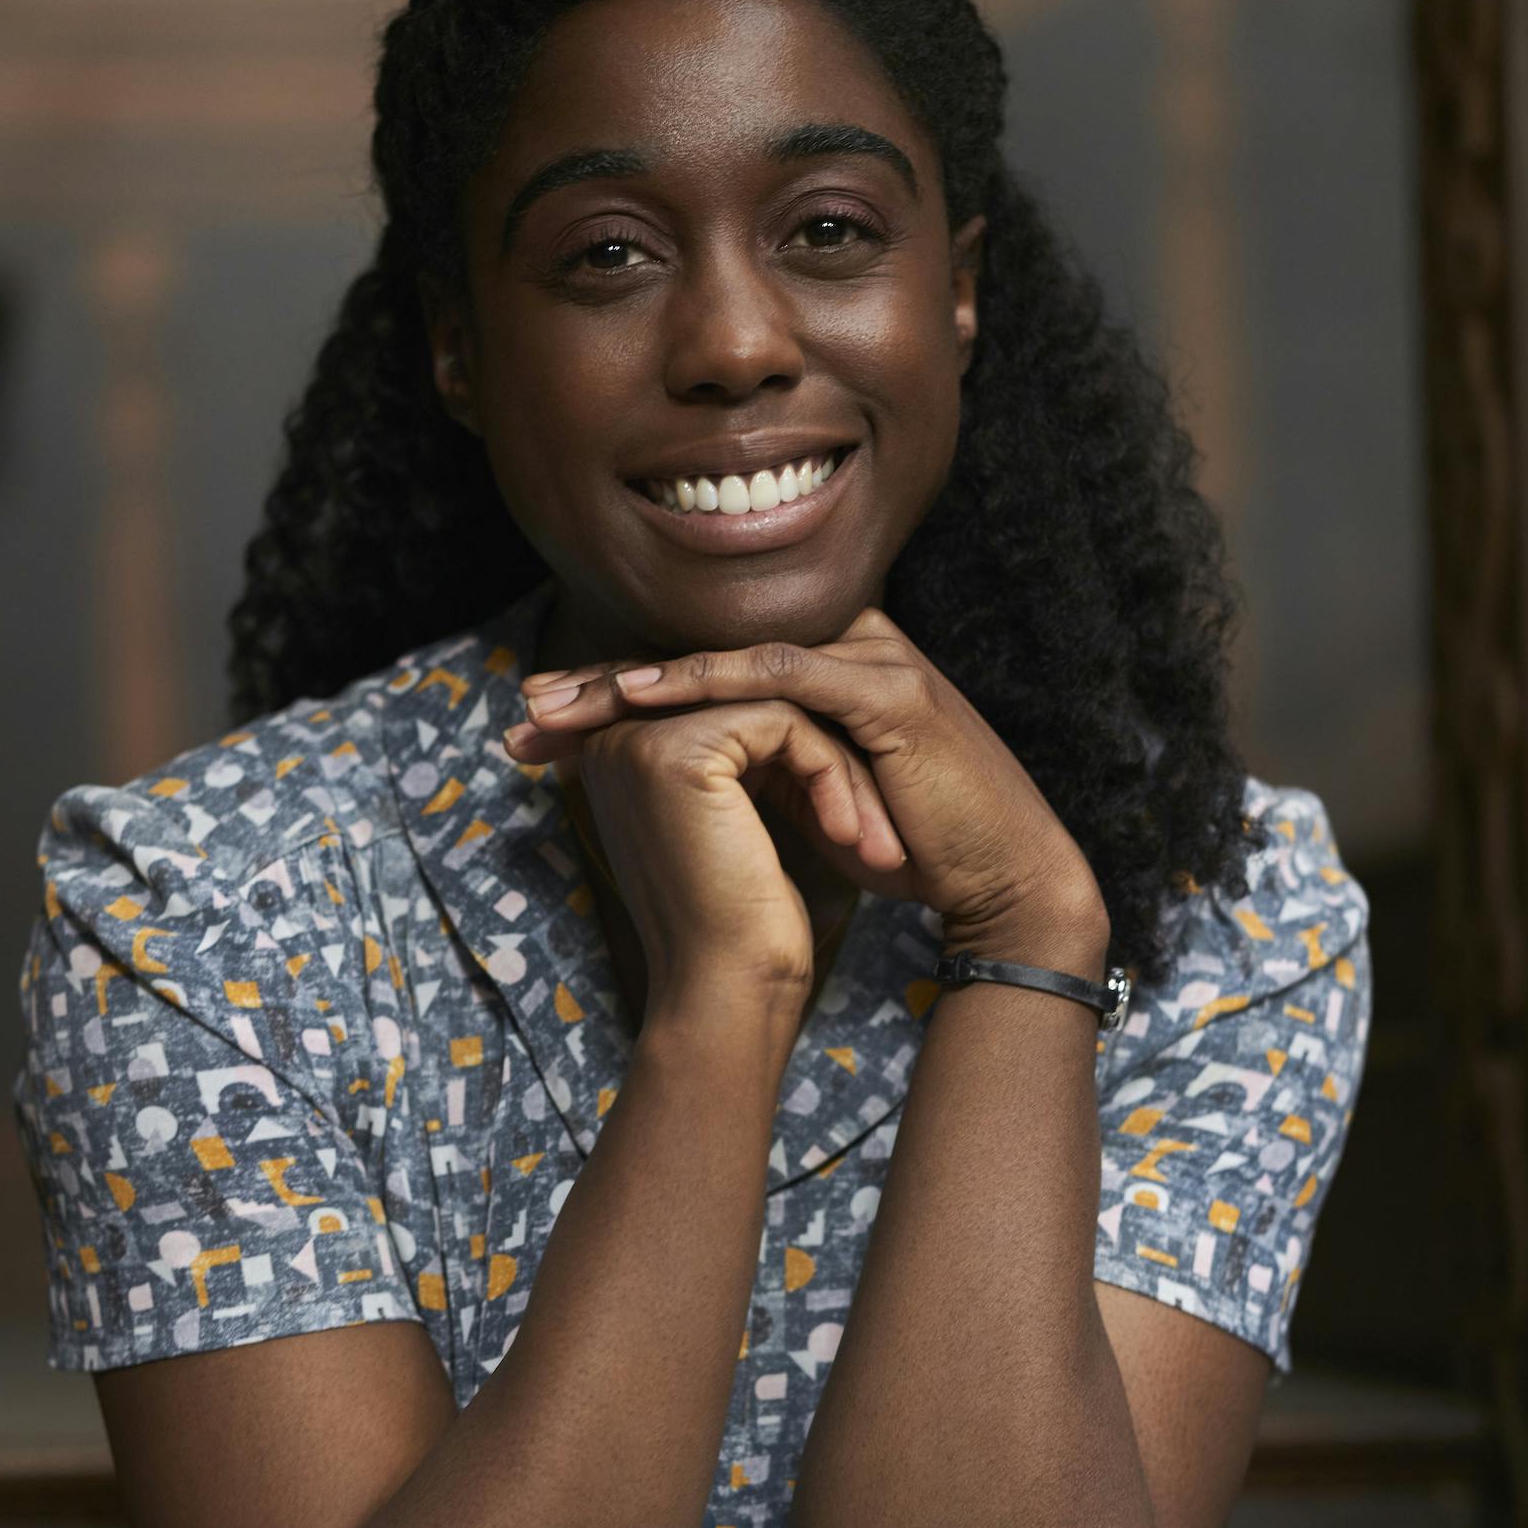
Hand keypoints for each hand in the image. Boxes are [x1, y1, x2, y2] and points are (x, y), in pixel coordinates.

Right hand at [502, 681, 910, 1021]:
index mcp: (621, 749)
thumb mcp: (734, 818)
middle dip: (829, 759)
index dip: (803, 754)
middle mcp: (617, 734)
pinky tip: (851, 838)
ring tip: (875, 840)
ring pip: (779, 709)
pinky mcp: (679, 751)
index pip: (737, 711)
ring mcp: (641, 738)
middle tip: (878, 824)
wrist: (729, 988)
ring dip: (841, 773)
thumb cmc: (741, 922)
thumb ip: (740, 758)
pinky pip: (787, 726)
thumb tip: (788, 710)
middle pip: (756, 702)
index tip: (852, 811)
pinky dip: (833, 778)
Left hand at [505, 607, 1110, 967]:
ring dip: (636, 677)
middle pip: (703, 644)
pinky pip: (781, 673)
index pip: (704, 661)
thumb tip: (671, 776)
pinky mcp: (888, 694)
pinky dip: (707, 681)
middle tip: (524, 706)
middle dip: (605, 678)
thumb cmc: (908, 848)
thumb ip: (754, 769)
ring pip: (728, 651)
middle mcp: (850, 644)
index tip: (541, 720)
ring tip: (561, 704)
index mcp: (828, 664)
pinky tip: (644, 694)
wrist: (1004, 882)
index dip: (618, 686)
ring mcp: (872, 660)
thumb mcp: (809, 802)